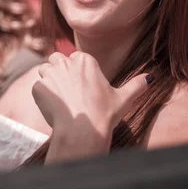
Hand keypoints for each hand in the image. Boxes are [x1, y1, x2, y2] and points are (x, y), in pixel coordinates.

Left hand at [32, 51, 150, 160]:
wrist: (83, 131)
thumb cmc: (104, 114)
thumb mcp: (124, 98)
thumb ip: (136, 85)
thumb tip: (149, 77)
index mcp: (85, 60)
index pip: (75, 57)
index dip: (76, 70)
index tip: (81, 84)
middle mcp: (66, 62)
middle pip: (56, 59)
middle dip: (59, 70)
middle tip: (68, 90)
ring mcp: (50, 74)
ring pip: (44, 70)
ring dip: (49, 80)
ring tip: (59, 98)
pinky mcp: (38, 87)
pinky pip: (37, 87)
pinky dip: (42, 96)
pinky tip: (53, 108)